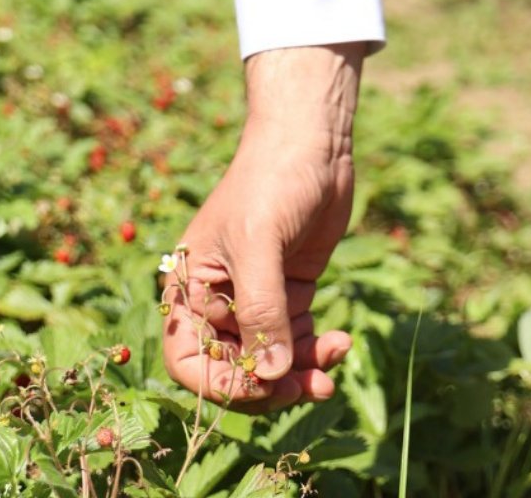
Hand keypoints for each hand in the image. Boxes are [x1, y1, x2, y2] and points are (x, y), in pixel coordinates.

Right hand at [161, 43, 364, 412]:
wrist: (312, 143)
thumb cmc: (270, 184)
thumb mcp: (259, 245)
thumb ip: (262, 310)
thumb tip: (269, 374)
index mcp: (189, 289)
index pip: (190, 359)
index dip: (221, 384)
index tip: (262, 387)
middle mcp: (218, 300)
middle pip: (236, 367)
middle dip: (272, 384)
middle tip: (310, 387)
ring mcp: (257, 298)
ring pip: (272, 359)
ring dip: (301, 371)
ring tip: (335, 364)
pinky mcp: (290, 292)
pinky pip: (298, 339)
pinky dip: (317, 349)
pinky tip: (341, 343)